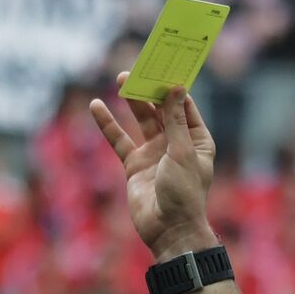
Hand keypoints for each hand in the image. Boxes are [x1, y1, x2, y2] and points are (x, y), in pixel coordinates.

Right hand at [90, 74, 219, 262]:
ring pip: (141, 120)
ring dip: (132, 100)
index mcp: (198, 140)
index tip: (165, 64)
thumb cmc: (184, 193)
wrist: (168, 230)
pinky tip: (97, 106)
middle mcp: (176, 144)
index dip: (175, 85)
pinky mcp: (135, 165)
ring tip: (123, 79)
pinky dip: (108, 125)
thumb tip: (176, 88)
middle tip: (139, 67)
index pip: (185, 105)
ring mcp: (154, 154)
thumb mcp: (182, 152)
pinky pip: (119, 141)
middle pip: (162, 109)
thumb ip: (174, 120)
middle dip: (151, 89)